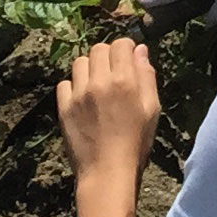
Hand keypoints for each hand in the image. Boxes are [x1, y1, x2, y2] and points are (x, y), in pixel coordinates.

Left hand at [58, 38, 160, 216]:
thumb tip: (140, 50)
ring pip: (79, 62)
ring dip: (89, 68)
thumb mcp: (152, 109)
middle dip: (107, 55)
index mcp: (124, 80)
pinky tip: (82, 99)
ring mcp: (79, 94)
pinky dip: (73, 86)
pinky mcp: (64, 108)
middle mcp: (100, 82)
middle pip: (98, 49)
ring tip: (95, 84)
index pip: (121, 44)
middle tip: (112, 72)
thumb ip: (147, 76)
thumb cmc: (135, 142)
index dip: (126, 48)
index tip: (127, 59)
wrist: (107, 173)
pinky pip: (64, 83)